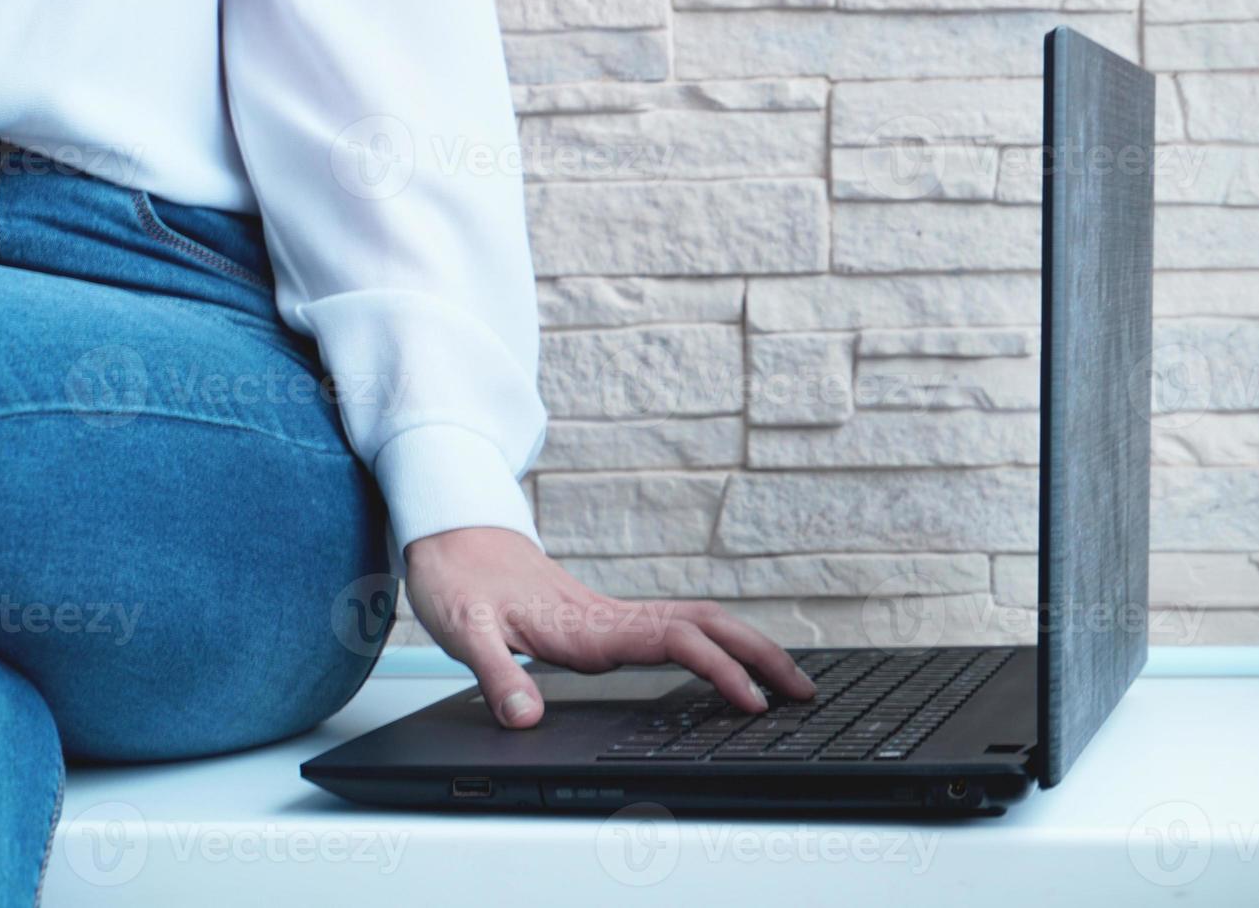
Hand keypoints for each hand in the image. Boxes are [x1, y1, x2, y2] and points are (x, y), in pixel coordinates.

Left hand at [403, 527, 815, 728]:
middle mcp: (612, 620)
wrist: (452, 538)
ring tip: (788, 682)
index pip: (676, 642)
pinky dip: (718, 645)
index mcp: (590, 626)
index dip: (719, 670)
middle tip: (806, 692)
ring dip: (748, 648)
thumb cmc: (459, 581)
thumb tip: (524, 718)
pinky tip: (730, 667)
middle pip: (708, 628)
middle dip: (761, 656)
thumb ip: (495, 673)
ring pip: (700, 625)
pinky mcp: (607, 622)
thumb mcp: (465, 631)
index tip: (752, 702)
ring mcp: (614, 619)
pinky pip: (678, 630)